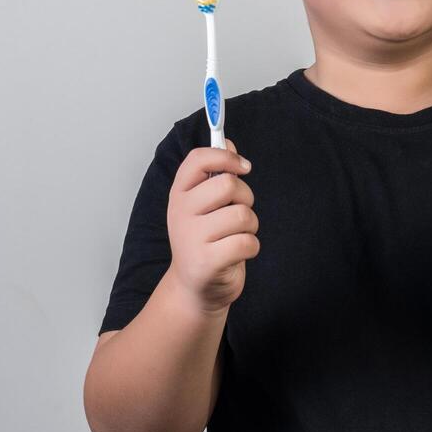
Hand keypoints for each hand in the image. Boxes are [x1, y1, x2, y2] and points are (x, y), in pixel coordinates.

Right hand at [166, 138, 259, 314]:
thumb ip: (216, 173)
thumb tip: (228, 142)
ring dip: (250, 226)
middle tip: (238, 212)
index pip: (198, 158)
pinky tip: (237, 254)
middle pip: (228, 184)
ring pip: (242, 215)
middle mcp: (181, 212)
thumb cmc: (205, 241)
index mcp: (180, 194)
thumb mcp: (204, 205)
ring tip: (236, 236)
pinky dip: (251, 248)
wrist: (195, 289)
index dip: (226, 156)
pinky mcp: (206, 262)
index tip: (243, 167)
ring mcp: (191, 238)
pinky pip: (247, 242)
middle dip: (245, 198)